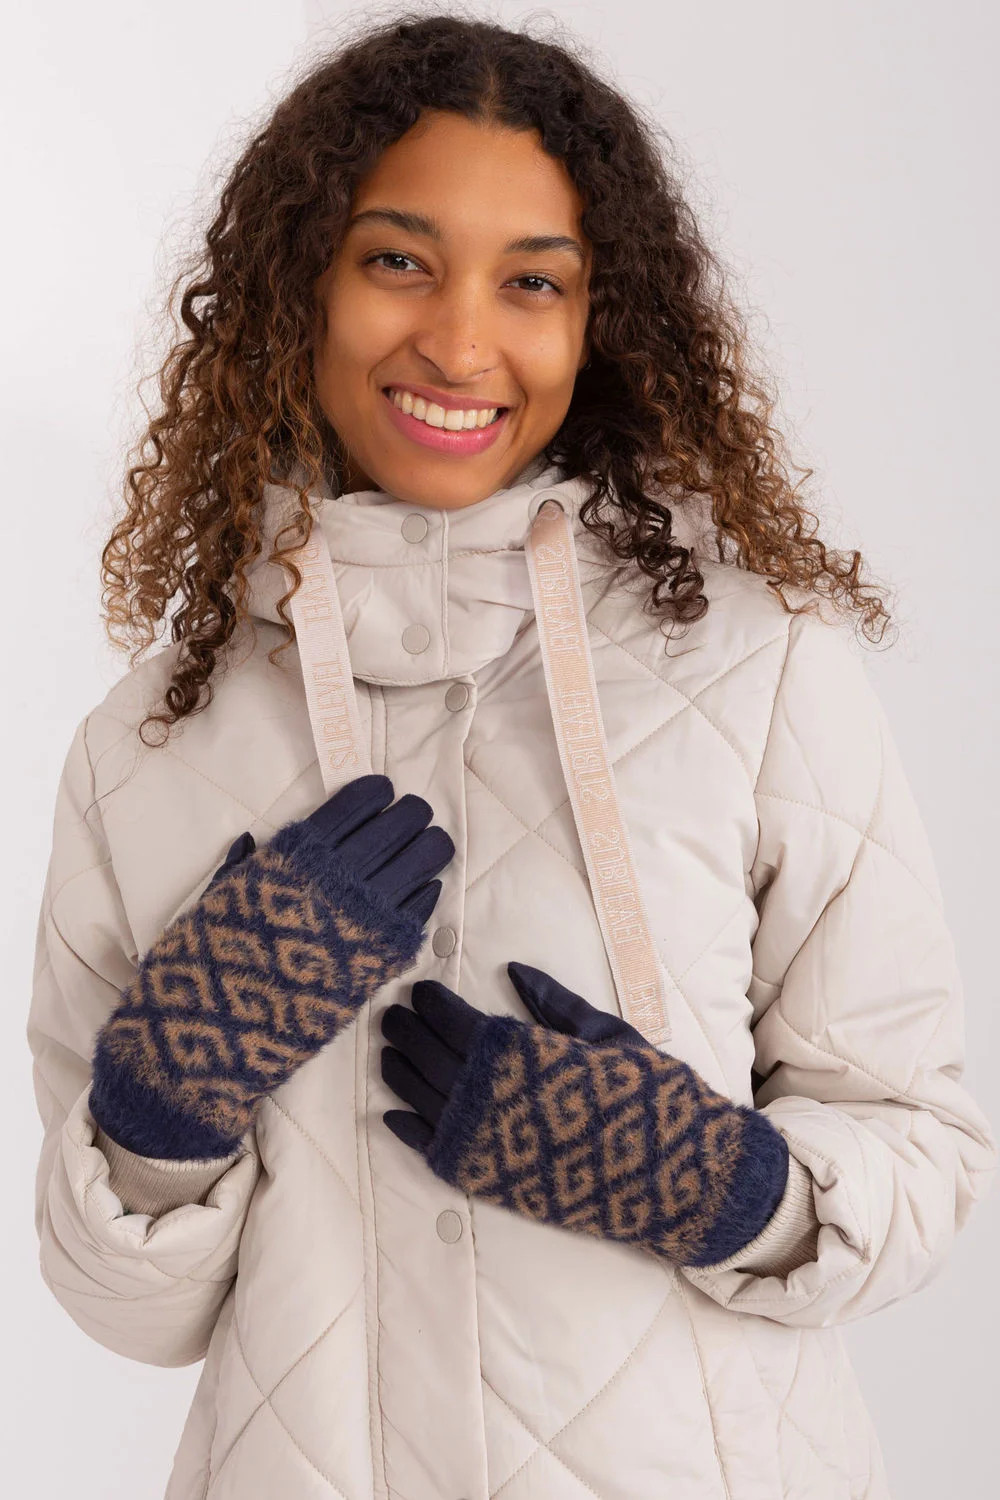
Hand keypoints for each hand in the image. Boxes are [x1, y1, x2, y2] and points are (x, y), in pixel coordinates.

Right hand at [90, 774, 454, 1159]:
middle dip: (412, 814)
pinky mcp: (384, 958)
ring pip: (426, 859)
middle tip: (411, 818)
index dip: (377, 793)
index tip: (382, 793)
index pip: (357, 803)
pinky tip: (421, 892)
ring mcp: (366, 918)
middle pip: (402, 823)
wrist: (213, 1039)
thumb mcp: (215, 900)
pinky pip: (423, 910)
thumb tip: (254, 840)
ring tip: (426, 849)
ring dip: (430, 847)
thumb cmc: (202, 966)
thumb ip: (242, 867)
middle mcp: (337, 877)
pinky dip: (427, 894)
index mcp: (295, 854)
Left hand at [380, 962, 789, 1267]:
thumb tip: (513, 970)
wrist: (673, 1177)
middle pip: (425, 1053)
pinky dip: (405, 1130)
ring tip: (389, 1053)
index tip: (420, 990)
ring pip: (417, 1098)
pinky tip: (390, 1114)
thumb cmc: (648, 1095)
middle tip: (392, 1016)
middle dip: (404, 1030)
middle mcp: (489, 1093)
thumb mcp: (606, 1035)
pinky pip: (428, 1150)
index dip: (430, 1002)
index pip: (452, 1017)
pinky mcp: (484, 1179)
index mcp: (519, 1050)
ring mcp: (483, 1139)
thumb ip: (553, 1004)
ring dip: (397, 1071)